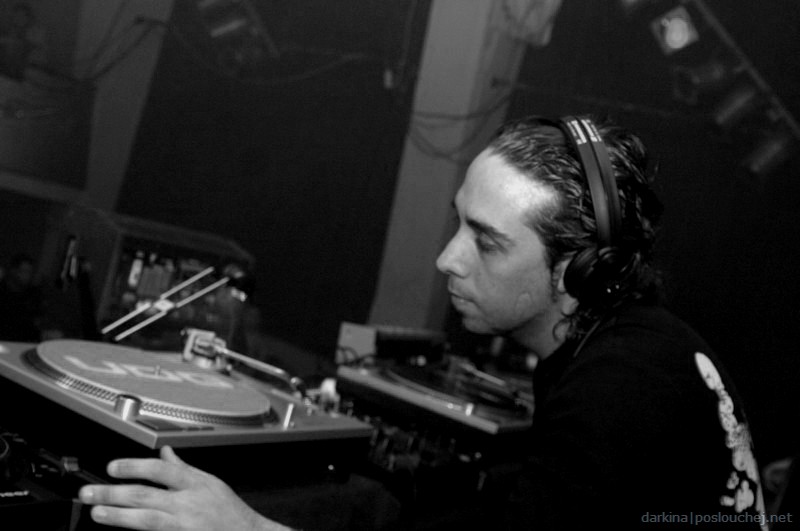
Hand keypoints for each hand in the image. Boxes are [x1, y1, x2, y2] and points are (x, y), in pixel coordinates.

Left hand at [79, 446, 291, 530]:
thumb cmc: (230, 511)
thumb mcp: (210, 482)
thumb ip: (184, 468)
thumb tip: (165, 452)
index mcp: (196, 483)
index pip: (161, 470)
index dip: (135, 467)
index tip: (112, 468)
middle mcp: (189, 504)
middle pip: (146, 495)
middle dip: (113, 493)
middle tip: (89, 492)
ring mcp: (184, 526)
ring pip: (146, 520)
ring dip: (118, 516)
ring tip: (97, 512)